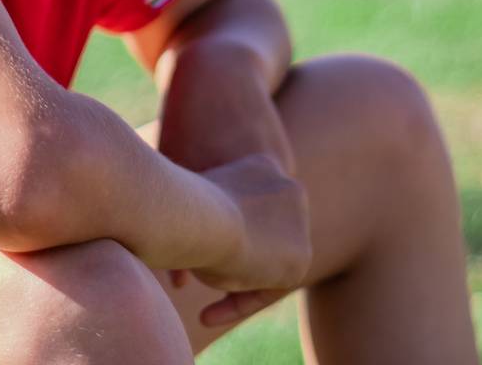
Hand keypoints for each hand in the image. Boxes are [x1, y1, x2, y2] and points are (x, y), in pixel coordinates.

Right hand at [178, 152, 310, 329]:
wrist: (198, 216)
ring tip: (202, 311)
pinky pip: (269, 288)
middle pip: (262, 237)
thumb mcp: (192, 203)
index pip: (249, 211)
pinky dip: (241, 303)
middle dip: (235, 265)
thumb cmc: (180, 207)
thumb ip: (208, 215)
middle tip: (201, 285)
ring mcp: (299, 221)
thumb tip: (198, 239)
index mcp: (262, 166)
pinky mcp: (302, 256)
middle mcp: (287, 187)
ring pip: (266, 263)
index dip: (223, 239)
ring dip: (236, 285)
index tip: (195, 258)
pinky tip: (208, 315)